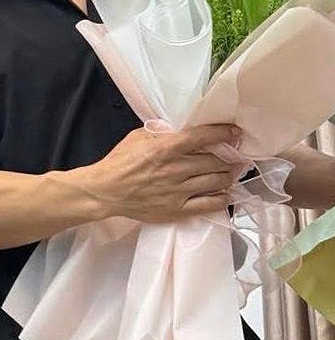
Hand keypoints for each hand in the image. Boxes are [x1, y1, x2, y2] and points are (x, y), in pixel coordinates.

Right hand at [89, 123, 242, 222]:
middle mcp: (176, 169)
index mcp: (166, 148)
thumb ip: (161, 132)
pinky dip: (222, 199)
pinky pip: (209, 205)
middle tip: (234, 155)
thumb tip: (180, 129)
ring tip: (230, 172)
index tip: (235, 133)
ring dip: (228, 176)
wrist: (105, 192)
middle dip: (229, 157)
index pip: (204, 137)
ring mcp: (178, 191)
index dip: (224, 133)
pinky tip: (225, 194)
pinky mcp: (177, 210)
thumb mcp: (137, 137)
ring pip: (217, 182)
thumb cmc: (119, 162)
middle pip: (216, 161)